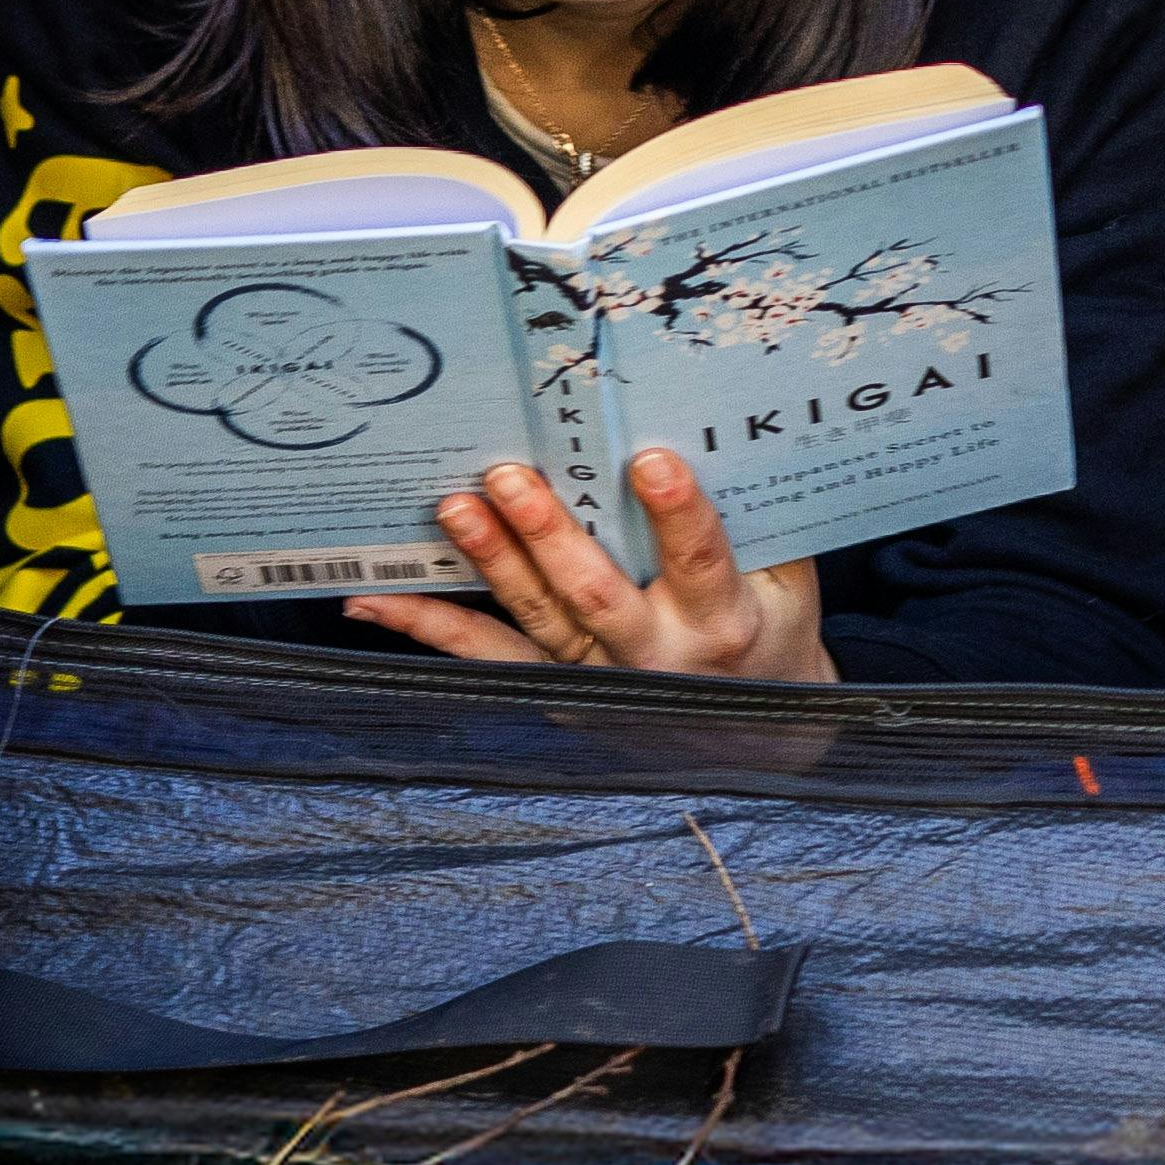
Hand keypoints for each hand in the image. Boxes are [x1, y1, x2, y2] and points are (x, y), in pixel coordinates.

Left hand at [348, 452, 832, 681]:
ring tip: (456, 508)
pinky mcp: (554, 688)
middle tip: (512, 477)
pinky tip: (374, 602)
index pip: (700, 560)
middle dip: (550, 534)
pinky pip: (486, 655)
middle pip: (595, 592)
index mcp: (721, 620)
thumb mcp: (790, 584)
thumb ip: (762, 519)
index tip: (651, 460)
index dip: (677, 513)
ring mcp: (598, 676)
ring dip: (490, 561)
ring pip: (535, 615)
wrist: (755, 736)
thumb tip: (730, 428)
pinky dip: (427, 628)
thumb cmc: (771, 636)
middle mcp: (654, 654)